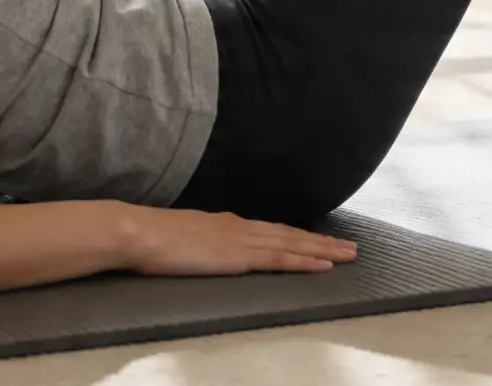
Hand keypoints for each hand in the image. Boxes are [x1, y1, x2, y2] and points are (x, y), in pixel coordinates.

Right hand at [119, 206, 358, 276]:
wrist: (140, 233)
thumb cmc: (152, 239)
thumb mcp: (184, 238)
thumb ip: (202, 243)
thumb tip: (208, 249)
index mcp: (228, 225)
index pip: (272, 231)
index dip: (298, 236)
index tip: (320, 240)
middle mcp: (241, 228)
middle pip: (290, 235)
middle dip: (322, 242)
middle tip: (351, 248)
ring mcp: (242, 241)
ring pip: (292, 244)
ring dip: (323, 250)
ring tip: (348, 255)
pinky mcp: (239, 256)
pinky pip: (280, 259)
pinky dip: (304, 260)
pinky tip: (324, 265)